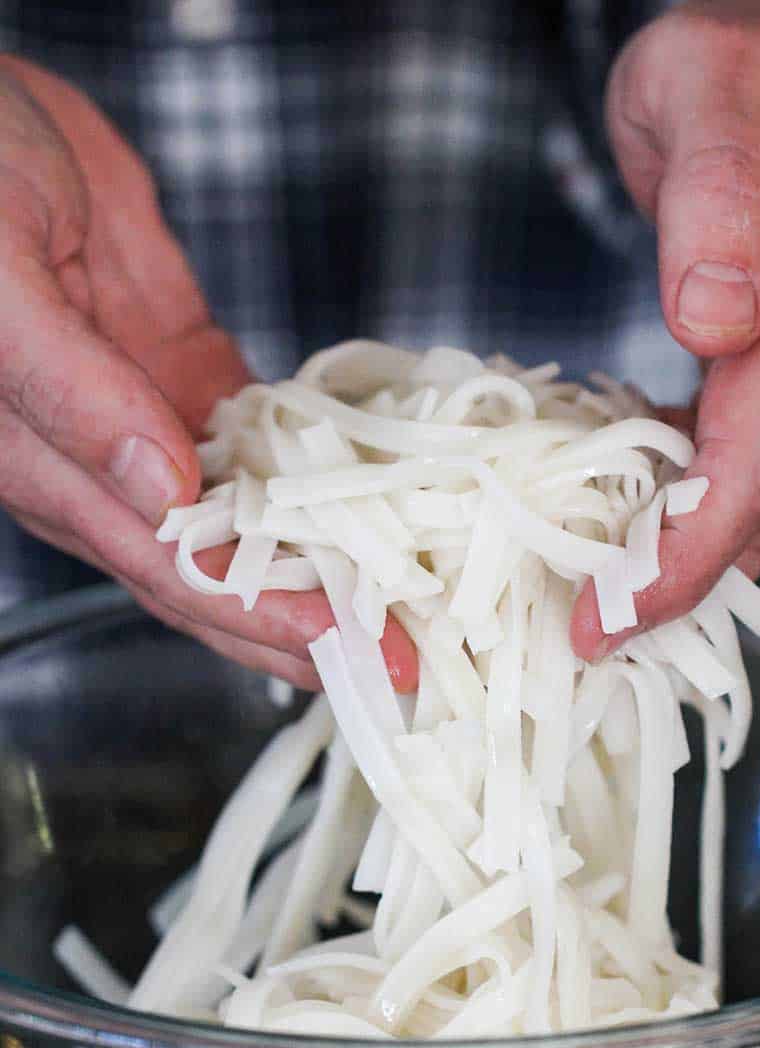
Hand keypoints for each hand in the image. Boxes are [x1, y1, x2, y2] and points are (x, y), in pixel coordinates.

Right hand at [0, 58, 417, 691]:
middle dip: (307, 621)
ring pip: (247, 521)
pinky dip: (318, 474)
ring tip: (403, 602)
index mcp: (47, 468)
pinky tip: (375, 506)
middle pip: (219, 572)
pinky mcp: (184, 371)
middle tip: (401, 656)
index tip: (350, 646)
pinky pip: (261, 440)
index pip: (170, 570)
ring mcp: (149, 421)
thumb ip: (68, 389)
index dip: (263, 617)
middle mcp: (102, 465)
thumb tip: (160, 487)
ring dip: (321, 565)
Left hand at [571, 0, 759, 658]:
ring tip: (614, 596)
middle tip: (593, 632)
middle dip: (683, 582)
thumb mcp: (709, 80)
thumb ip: (718, 189)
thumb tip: (720, 318)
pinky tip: (662, 518)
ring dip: (703, 554)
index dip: (682, 555)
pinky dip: (726, 506)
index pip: (759, 456)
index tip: (607, 615)